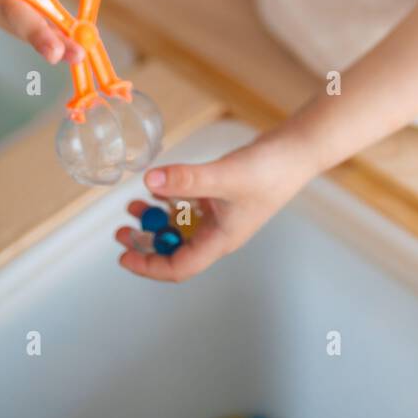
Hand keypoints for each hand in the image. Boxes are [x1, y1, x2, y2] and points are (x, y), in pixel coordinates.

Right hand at [0, 0, 146, 64]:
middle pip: (12, 6)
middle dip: (34, 30)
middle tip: (55, 51)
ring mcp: (3, 2)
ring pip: (23, 27)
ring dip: (48, 43)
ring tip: (76, 54)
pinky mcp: (14, 20)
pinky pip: (35, 34)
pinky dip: (54, 44)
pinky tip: (72, 52)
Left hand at [115, 130, 314, 281]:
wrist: (297, 150)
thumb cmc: (271, 171)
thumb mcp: (223, 177)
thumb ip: (186, 180)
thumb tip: (149, 181)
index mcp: (220, 241)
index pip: (179, 267)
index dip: (149, 266)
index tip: (124, 257)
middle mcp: (219, 232)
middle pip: (175, 249)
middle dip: (146, 242)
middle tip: (120, 231)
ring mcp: (221, 214)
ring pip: (180, 226)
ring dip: (156, 220)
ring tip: (132, 206)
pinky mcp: (223, 195)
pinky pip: (190, 206)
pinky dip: (171, 199)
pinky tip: (157, 188)